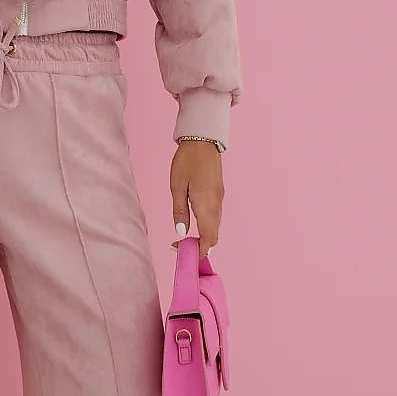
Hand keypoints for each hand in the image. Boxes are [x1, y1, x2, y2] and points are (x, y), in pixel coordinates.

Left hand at [170, 140, 223, 259]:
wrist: (203, 141)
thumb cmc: (186, 161)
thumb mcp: (177, 186)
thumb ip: (180, 211)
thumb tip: (181, 233)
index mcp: (206, 205)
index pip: (208, 238)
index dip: (199, 251)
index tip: (185, 254)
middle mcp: (216, 205)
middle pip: (214, 236)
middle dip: (201, 247)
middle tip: (182, 248)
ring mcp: (220, 199)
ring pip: (215, 227)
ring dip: (204, 237)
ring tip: (186, 238)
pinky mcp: (219, 194)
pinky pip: (216, 217)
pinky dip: (207, 226)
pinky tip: (195, 224)